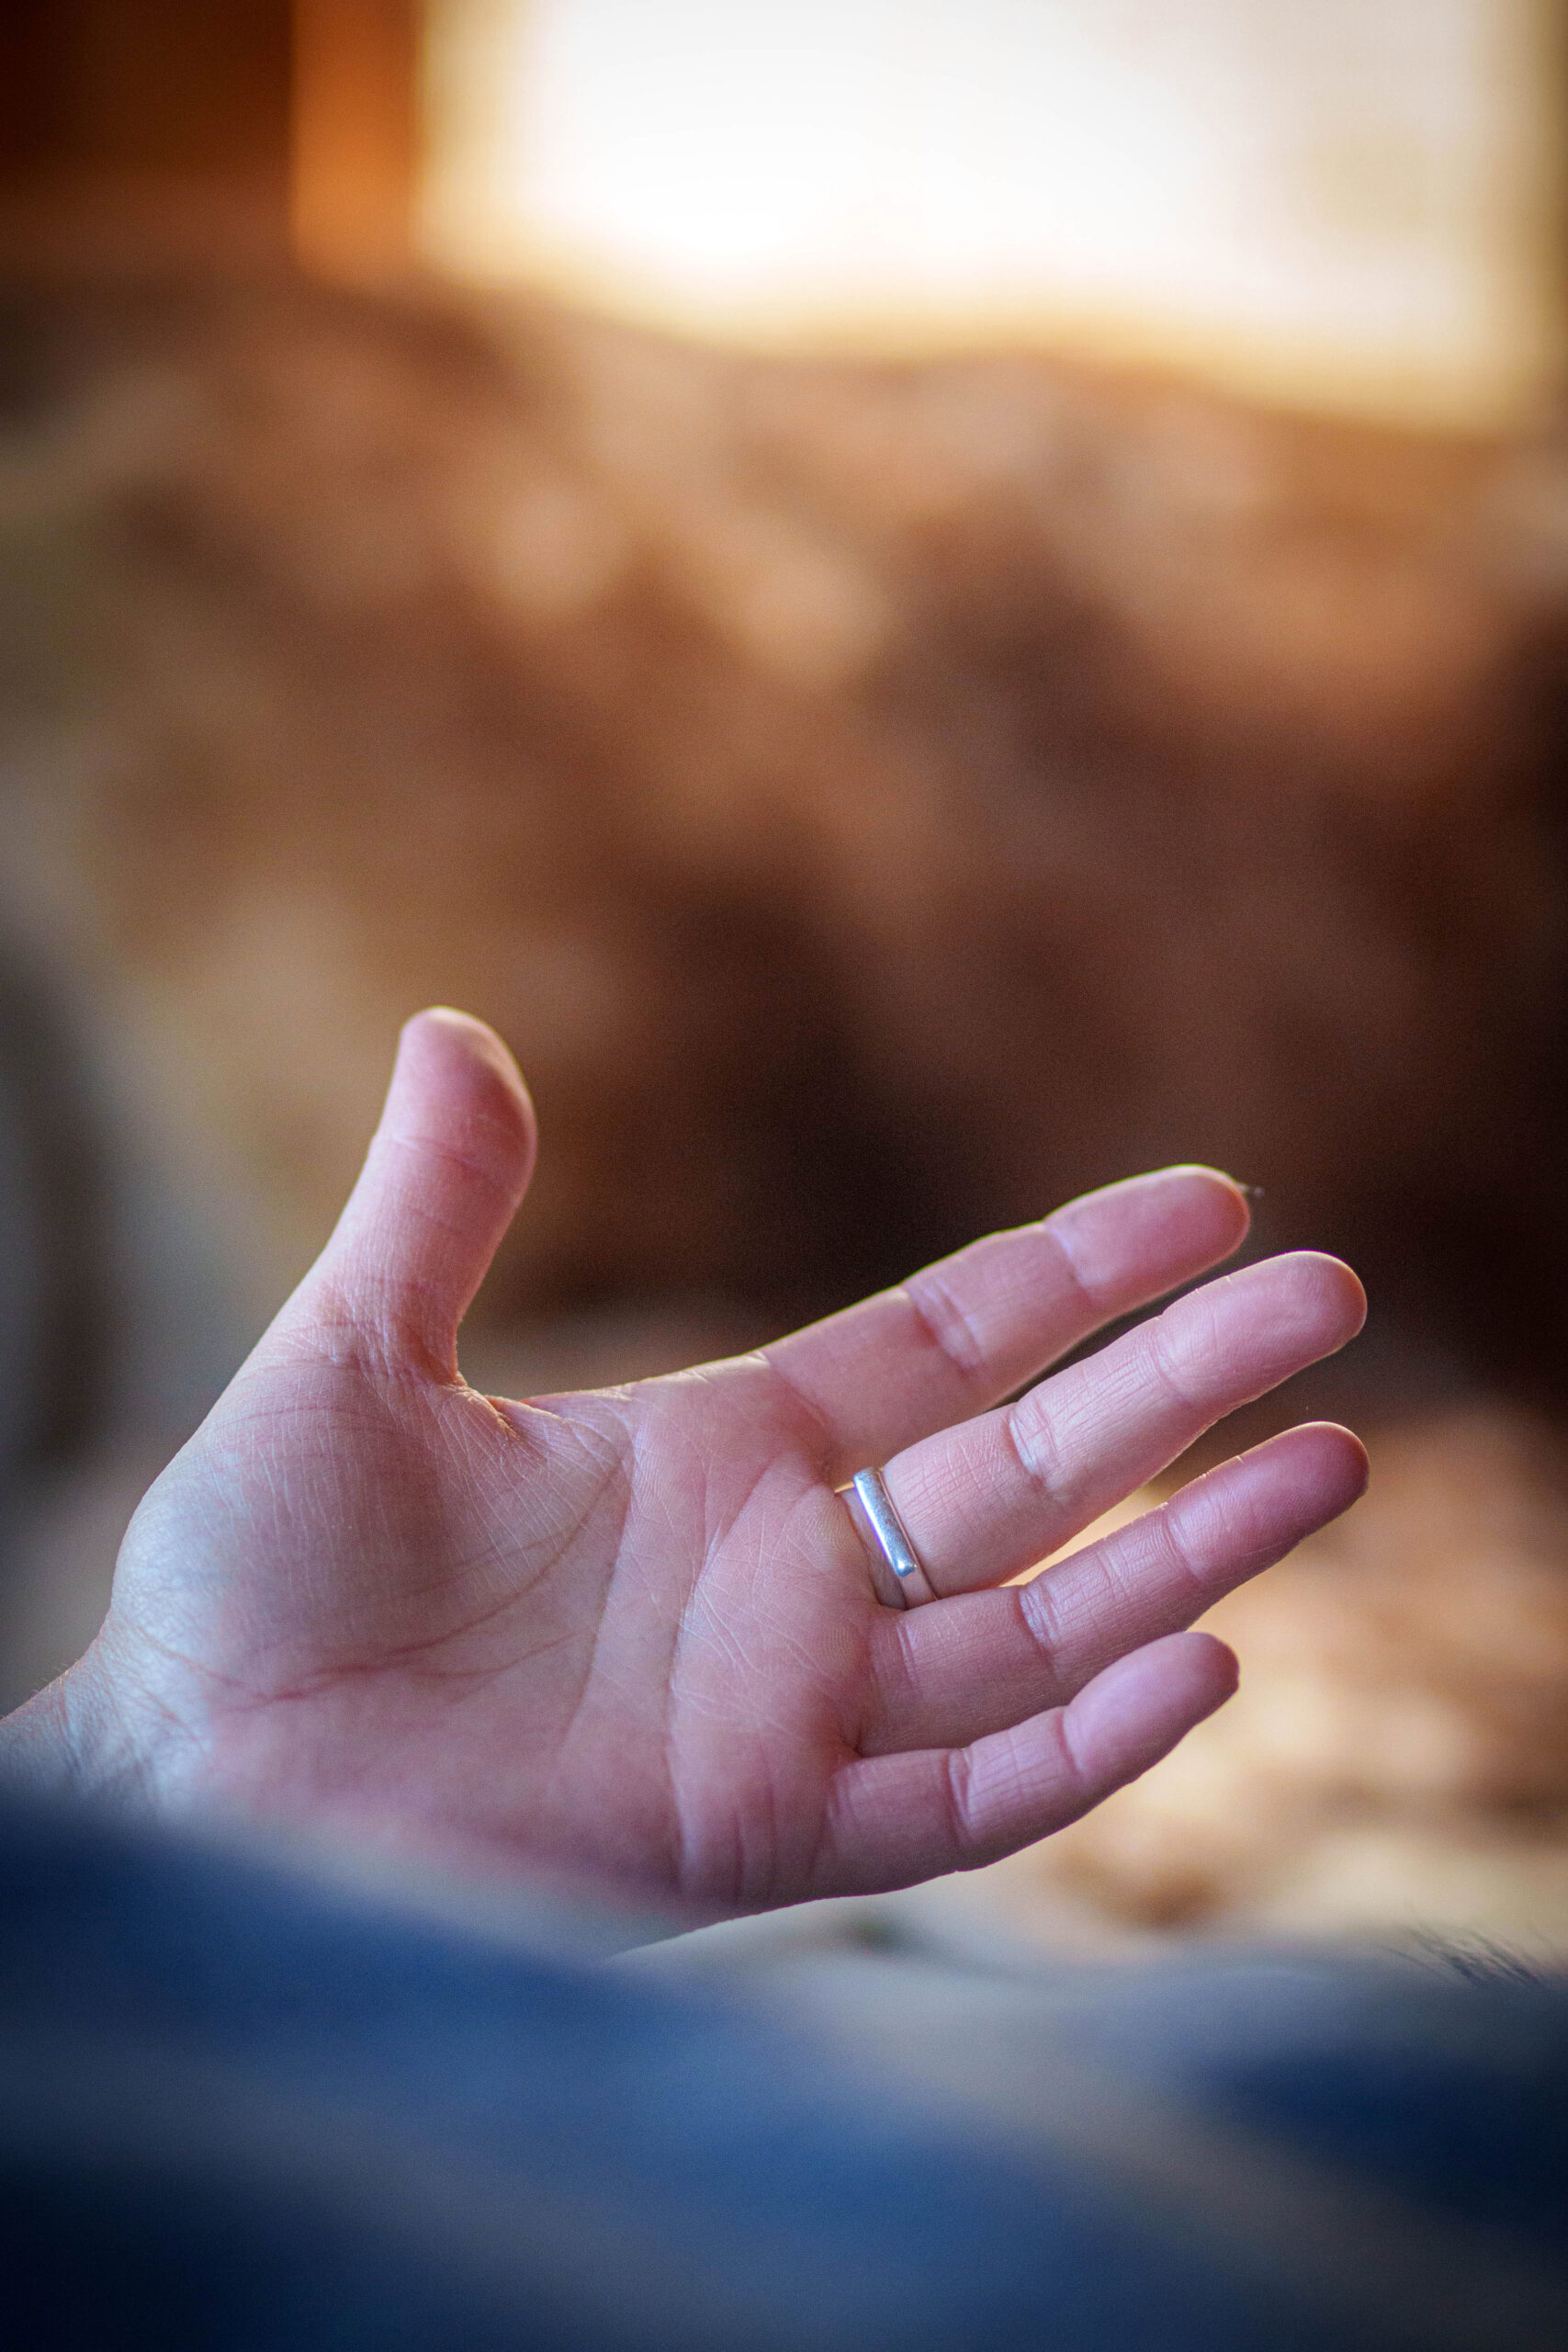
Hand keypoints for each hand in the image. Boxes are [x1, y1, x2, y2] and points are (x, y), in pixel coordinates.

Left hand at [6, 1012, 1365, 1914]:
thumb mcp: (350, 1365)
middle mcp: (786, 1577)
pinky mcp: (761, 1839)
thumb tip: (452, 1029)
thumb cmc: (250, 1582)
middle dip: (1182, 1387)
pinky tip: (1199, 1658)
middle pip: (1035, 1469)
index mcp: (721, 1452)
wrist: (188, 1785)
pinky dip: (1087, 1743)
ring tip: (1327, 1464)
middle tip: (1328, 1299)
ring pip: (1040, 1630)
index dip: (1078, 1278)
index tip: (1209, 1207)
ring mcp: (789, 1710)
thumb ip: (436, 1213)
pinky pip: (966, 1801)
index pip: (950, 1349)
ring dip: (1187, 1554)